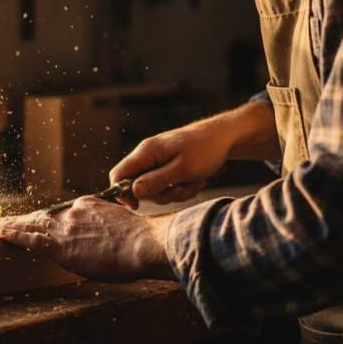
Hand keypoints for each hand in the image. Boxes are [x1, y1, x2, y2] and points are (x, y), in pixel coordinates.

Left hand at [0, 198, 174, 282]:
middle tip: (4, 220)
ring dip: (12, 225)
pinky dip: (13, 234)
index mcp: (89, 206)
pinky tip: (0, 232)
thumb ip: (108, 228)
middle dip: (23, 219)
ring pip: (32, 225)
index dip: (48, 219)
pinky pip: (30, 238)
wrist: (143, 244)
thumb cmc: (142, 241)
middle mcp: (73, 213)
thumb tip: (105, 239)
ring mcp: (65, 227)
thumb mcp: (124, 226)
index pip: (63, 214)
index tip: (39, 220)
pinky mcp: (60, 245)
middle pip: (43, 216)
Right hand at [109, 120, 228, 207]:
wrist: (224, 137)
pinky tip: (195, 180)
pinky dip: (181, 188)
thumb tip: (133, 192)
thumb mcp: (183, 168)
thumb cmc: (205, 149)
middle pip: (138, 187)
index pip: (118, 174)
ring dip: (175, 192)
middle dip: (160, 194)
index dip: (122, 193)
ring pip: (155, 189)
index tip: (137, 206)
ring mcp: (157, 161)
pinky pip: (167, 186)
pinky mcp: (167, 167)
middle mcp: (148, 156)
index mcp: (146, 152)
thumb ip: (157, 180)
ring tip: (192, 181)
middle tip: (180, 188)